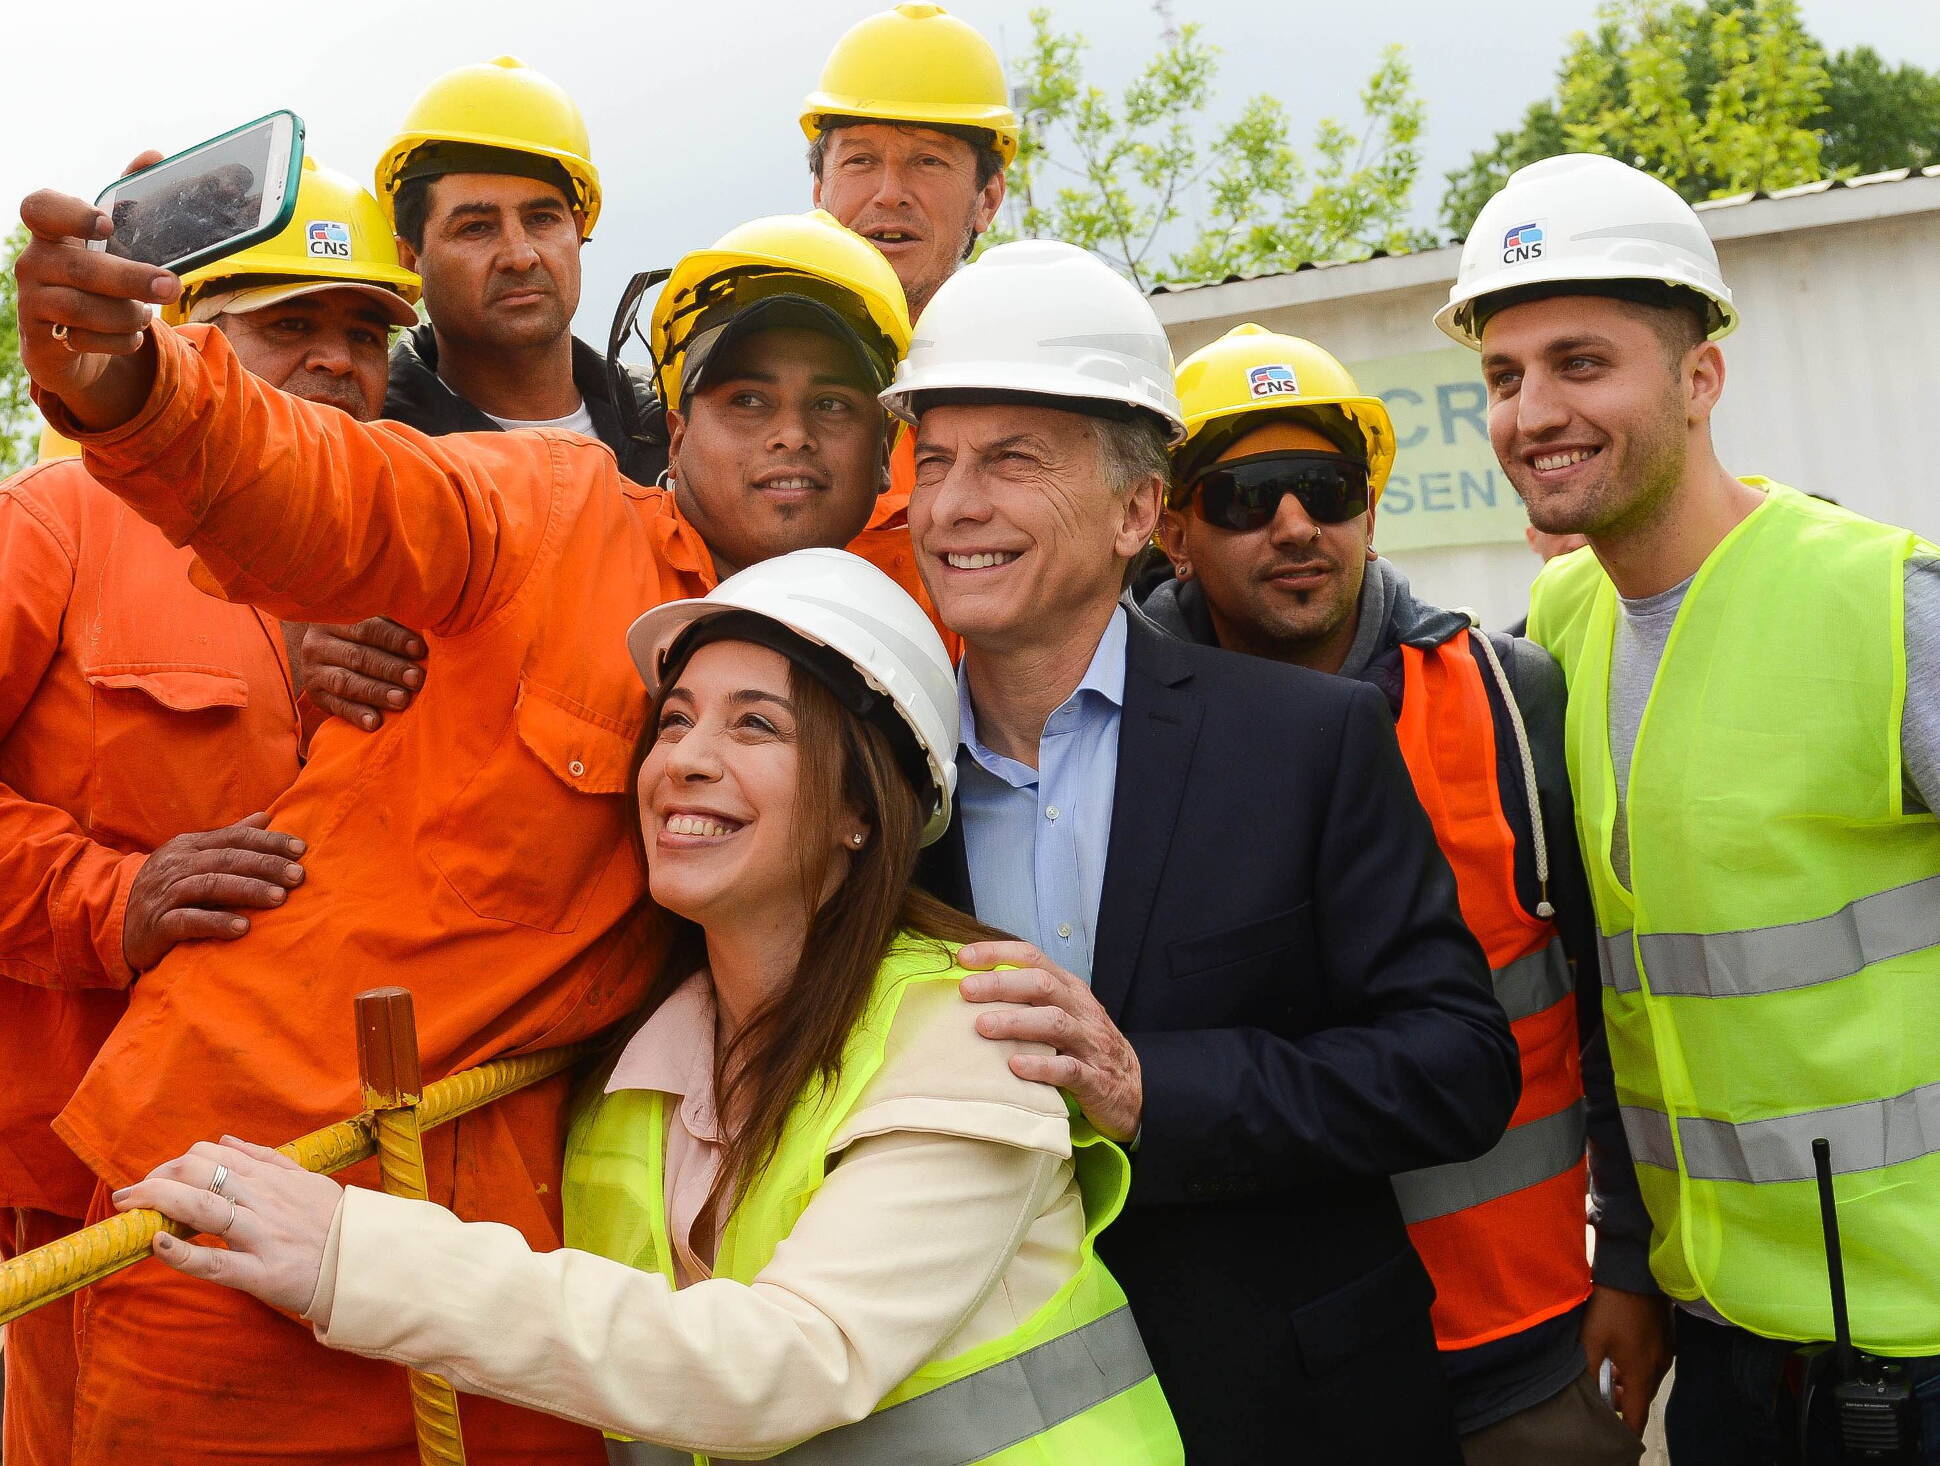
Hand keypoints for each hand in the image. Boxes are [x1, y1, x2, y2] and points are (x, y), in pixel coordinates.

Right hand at [16, 154, 176, 428]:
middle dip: (131, 278)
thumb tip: (154, 154)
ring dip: (127, 313)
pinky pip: (82, 340)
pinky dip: (116, 341)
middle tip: (171, 285)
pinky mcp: (40, 338)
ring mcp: (33, 300)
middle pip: (80, 267)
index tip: (107, 223)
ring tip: (147, 315)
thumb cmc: (98, 280)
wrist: (74, 339)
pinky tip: (130, 336)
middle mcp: (35, 262)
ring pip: (82, 308)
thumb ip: (129, 199)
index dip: (70, 213)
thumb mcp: (114, 243)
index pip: (40, 208)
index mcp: (52, 231)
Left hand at [112, 1137, 340, 1315]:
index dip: (175, 1164)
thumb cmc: (335, 1223)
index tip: (159, 1180)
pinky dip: (183, 1254)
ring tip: (129, 1207)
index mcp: (272, 1178)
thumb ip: (267, 1159)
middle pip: (199, 1173)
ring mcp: (260, 1236)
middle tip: (133, 1196)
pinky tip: (159, 1245)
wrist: (365, 1264)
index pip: (212, 1156)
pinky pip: (215, 1262)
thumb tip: (225, 1140)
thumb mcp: (308, 1180)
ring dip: (158, 1202)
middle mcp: (263, 1201)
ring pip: (202, 1207)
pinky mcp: (260, 1273)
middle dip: (157, 1180)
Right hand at [123, 814, 307, 971]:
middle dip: (266, 866)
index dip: (269, 842)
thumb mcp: (194, 857)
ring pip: (210, 886)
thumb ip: (229, 838)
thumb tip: (266, 816)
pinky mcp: (157, 924)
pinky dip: (217, 923)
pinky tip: (243, 928)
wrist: (112, 919)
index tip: (302, 850)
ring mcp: (166, 894)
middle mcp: (177, 865)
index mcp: (189, 846)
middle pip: (227, 860)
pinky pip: (188, 921)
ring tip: (280, 898)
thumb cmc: (167, 888)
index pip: (235, 839)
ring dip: (248, 890)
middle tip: (298, 875)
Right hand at [295, 618, 427, 730]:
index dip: (394, 638)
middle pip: (358, 657)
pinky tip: (375, 722)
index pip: (366, 627)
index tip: (419, 649)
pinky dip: (357, 715)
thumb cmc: (364, 635)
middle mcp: (319, 644)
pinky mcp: (316, 696)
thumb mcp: (371, 620)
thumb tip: (430, 626)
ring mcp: (313, 671)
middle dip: (391, 669)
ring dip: (377, 692)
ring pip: (347, 683)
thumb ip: (394, 623)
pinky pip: (337, 707)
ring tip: (402, 700)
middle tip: (417, 679)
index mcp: (334, 619)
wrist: (327, 652)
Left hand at [957, 940, 1141, 1143]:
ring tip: (982, 1026)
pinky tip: (1015, 1066)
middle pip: (1042, 985)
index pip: (1034, 958)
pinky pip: (1068, 1069)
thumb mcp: (1061, 1015)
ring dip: (1016, 1022)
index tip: (964, 957)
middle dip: (1001, 984)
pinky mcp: (1095, 1078)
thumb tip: (971, 990)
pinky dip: (1041, 1066)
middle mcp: (1080, 1010)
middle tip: (966, 990)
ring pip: (1055, 1022)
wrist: (1132, 1091)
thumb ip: (1027, 1002)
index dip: (999, 953)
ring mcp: (1090, 1043)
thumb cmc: (1084, 1049)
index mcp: (1070, 990)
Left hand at [1581, 1283, 1672, 1433]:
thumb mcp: (1591, 1339)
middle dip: (1623, 1403)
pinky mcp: (1666, 1338)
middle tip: (1601, 1398)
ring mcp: (1665, 1351)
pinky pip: (1652, 1363)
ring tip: (1606, 1375)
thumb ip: (1587, 1370)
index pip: (1636, 1415)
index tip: (1617, 1440)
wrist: (1635, 1271)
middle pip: (1641, 1398)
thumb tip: (1584, 1393)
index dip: (1626, 1431)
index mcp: (1642, 1373)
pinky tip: (1619, 1355)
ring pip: (1646, 1380)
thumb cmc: (1611, 1306)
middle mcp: (1659, 1367)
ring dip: (1628, 1384)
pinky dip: (1636, 1368)